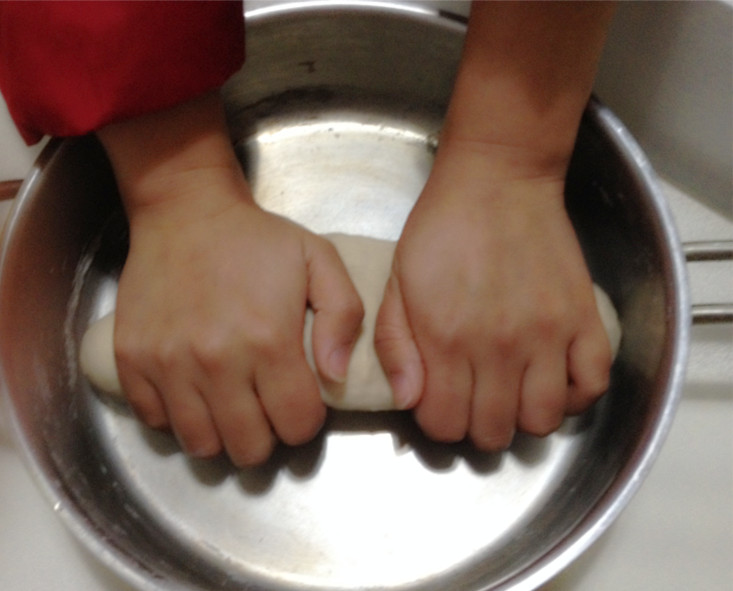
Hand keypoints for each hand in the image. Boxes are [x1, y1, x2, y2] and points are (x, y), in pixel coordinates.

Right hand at [98, 93, 362, 465]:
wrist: (185, 212)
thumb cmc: (257, 240)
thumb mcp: (320, 261)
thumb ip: (344, 318)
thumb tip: (335, 377)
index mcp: (268, 340)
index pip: (296, 425)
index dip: (306, 421)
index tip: (300, 401)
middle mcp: (216, 361)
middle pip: (249, 448)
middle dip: (267, 435)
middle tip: (266, 405)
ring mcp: (168, 365)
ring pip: (201, 445)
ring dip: (223, 434)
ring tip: (231, 404)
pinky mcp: (132, 361)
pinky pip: (156, 422)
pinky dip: (179, 417)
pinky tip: (195, 390)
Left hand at [375, 143, 611, 450]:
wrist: (496, 182)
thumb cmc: (441, 230)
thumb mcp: (396, 283)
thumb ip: (395, 346)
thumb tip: (409, 400)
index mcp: (446, 338)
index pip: (446, 424)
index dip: (439, 422)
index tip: (441, 402)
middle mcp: (499, 347)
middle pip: (494, 432)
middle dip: (477, 426)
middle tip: (475, 399)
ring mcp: (547, 335)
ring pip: (543, 421)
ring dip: (524, 417)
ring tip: (513, 392)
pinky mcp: (582, 318)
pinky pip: (593, 384)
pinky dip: (575, 395)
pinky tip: (554, 379)